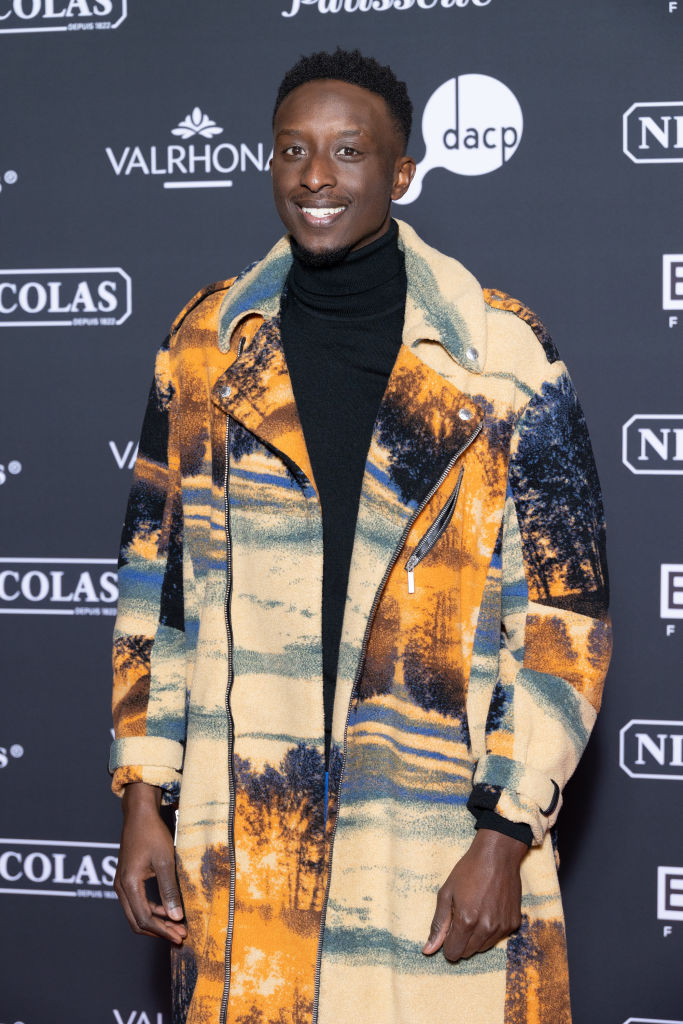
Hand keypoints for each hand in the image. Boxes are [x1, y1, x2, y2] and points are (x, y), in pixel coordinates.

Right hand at [114, 782, 186, 943]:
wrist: (139, 814)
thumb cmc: (152, 833)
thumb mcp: (165, 861)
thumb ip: (169, 890)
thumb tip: (176, 917)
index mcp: (129, 884)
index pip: (144, 918)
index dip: (163, 931)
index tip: (180, 936)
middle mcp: (121, 887)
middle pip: (137, 921)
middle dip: (159, 931)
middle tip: (179, 936)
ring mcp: (122, 883)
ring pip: (136, 914)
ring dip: (156, 922)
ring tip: (177, 926)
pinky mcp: (127, 879)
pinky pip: (137, 903)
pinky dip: (152, 910)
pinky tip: (168, 911)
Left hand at [422, 828, 525, 961]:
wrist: (497, 855)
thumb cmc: (468, 871)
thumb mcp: (446, 893)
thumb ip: (438, 924)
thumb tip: (427, 950)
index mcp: (466, 921)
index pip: (453, 953)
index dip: (447, 943)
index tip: (449, 929)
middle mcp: (486, 928)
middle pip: (468, 953)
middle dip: (461, 940)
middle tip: (461, 917)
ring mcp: (502, 927)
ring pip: (483, 947)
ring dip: (476, 937)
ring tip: (475, 911)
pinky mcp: (514, 923)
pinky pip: (497, 938)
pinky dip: (491, 930)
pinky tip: (489, 909)